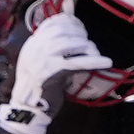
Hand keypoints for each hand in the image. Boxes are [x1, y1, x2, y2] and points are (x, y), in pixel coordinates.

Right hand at [0, 11, 110, 133]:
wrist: (27, 110)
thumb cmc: (36, 89)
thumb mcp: (38, 63)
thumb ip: (49, 50)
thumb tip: (73, 38)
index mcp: (31, 45)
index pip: (53, 23)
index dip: (71, 23)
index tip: (81, 29)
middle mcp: (35, 49)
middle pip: (63, 31)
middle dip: (81, 35)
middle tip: (89, 46)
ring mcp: (43, 59)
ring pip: (71, 44)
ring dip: (88, 47)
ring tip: (95, 55)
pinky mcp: (53, 72)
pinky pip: (77, 63)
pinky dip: (94, 62)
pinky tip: (106, 62)